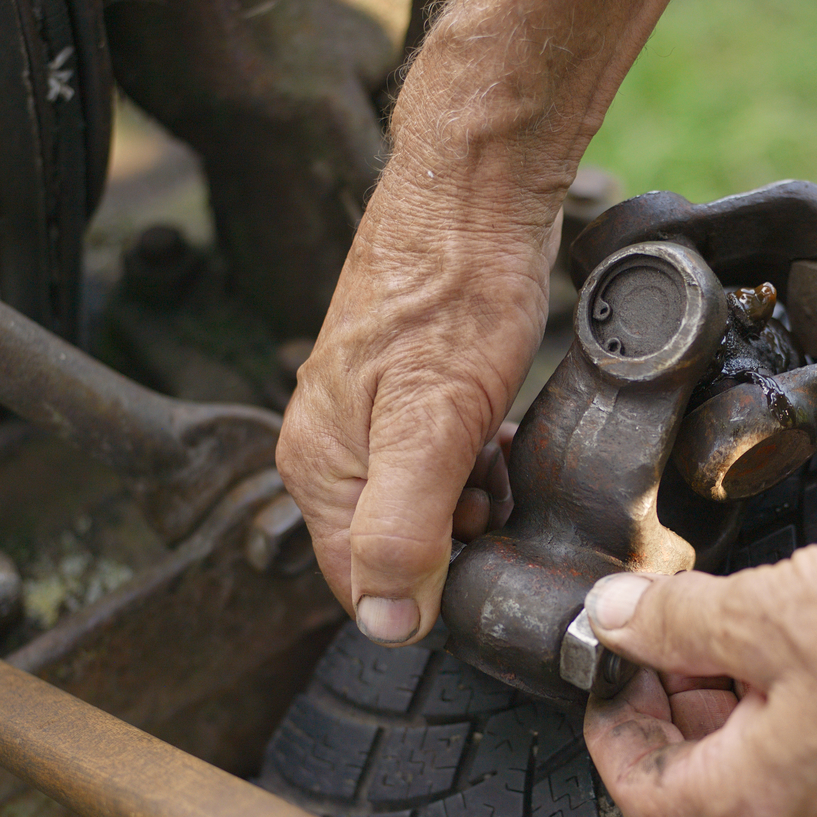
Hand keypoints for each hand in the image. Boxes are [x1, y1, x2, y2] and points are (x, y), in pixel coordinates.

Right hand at [276, 164, 558, 643]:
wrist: (475, 193)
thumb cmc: (454, 291)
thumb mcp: (432, 427)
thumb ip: (403, 529)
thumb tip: (387, 623)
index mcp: (318, 468)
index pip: (363, 586)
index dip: (428, 589)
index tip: (478, 551)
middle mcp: (331, 449)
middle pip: (395, 549)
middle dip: (456, 542)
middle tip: (495, 492)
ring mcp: (367, 419)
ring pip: (425, 507)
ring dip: (472, 502)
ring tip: (498, 456)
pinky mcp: (407, 393)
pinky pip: (441, 464)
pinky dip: (477, 464)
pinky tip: (498, 433)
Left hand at [582, 519, 816, 816]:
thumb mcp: (765, 609)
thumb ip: (674, 622)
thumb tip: (611, 620)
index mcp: (766, 802)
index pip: (647, 796)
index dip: (611, 729)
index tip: (607, 668)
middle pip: (708, 779)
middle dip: (675, 700)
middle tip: (671, 624)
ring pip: (772, 761)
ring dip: (737, 695)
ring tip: (742, 614)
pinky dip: (797, 698)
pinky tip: (811, 629)